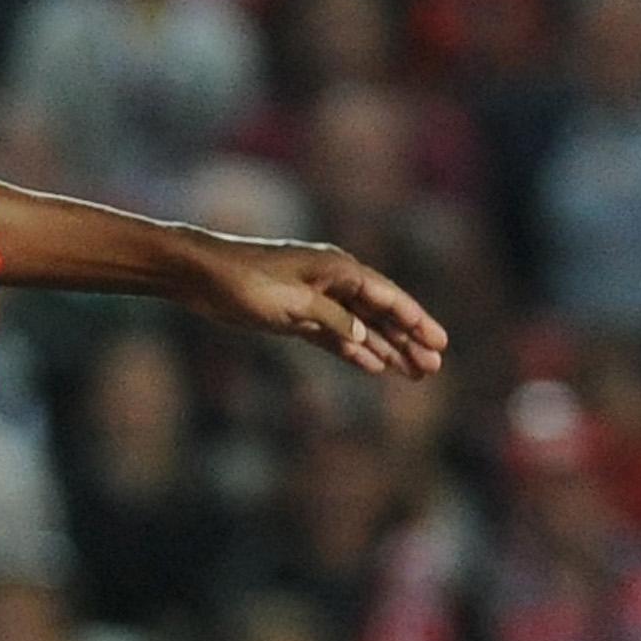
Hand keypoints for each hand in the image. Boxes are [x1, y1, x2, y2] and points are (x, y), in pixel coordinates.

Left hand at [175, 237, 445, 378]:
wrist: (200, 275)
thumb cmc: (245, 281)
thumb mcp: (292, 304)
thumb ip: (332, 321)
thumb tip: (365, 337)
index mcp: (338, 268)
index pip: (388, 297)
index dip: (416, 321)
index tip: (440, 343)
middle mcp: (333, 280)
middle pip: (380, 314)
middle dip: (408, 340)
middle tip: (435, 367)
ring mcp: (316, 298)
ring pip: (360, 327)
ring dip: (387, 349)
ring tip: (413, 372)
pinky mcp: (296, 314)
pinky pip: (335, 335)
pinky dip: (354, 350)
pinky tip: (373, 366)